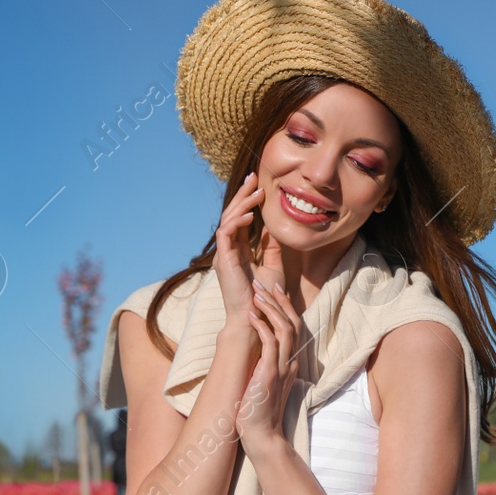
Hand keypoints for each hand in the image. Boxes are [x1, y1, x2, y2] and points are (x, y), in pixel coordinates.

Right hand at [214, 172, 268, 327]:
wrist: (255, 318)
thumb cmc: (264, 298)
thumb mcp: (273, 267)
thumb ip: (272, 248)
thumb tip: (273, 228)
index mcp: (237, 251)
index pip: (240, 220)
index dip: (247, 201)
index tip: (259, 185)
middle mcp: (227, 250)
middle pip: (232, 215)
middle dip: (243, 194)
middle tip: (254, 177)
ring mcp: (223, 255)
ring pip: (228, 220)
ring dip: (242, 203)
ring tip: (256, 191)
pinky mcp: (222, 260)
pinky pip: (226, 233)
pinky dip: (237, 221)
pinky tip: (250, 214)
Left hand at [236, 279, 302, 450]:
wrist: (261, 435)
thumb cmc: (258, 412)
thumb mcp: (264, 383)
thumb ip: (266, 367)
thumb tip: (258, 354)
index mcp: (289, 364)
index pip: (292, 328)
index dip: (284, 307)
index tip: (273, 291)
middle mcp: (290, 363)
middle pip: (292, 323)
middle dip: (278, 301)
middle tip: (263, 283)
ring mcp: (282, 368)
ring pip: (283, 329)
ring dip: (270, 309)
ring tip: (256, 293)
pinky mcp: (270, 374)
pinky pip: (270, 344)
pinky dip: (261, 327)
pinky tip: (250, 315)